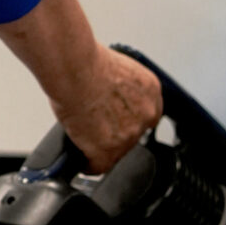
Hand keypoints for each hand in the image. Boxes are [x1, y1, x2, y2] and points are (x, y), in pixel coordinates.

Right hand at [0, 0, 161, 175]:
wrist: (74, 67)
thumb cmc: (85, 58)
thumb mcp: (115, 65)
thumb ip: (120, 83)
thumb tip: (108, 88)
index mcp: (151, 91)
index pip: (145, 116)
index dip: (126, 120)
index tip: (114, 121)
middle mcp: (146, 114)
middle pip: (132, 137)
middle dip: (113, 136)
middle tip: (93, 128)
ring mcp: (128, 135)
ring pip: (116, 152)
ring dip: (100, 148)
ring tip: (83, 138)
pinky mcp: (108, 150)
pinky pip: (98, 166)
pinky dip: (87, 163)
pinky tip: (79, 156)